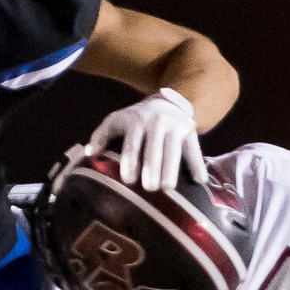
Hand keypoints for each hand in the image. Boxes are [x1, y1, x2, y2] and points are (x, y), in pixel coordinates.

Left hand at [86, 87, 205, 191]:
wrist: (163, 101)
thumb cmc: (134, 119)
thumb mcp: (116, 120)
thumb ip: (101, 135)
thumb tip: (89, 153)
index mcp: (136, 120)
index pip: (132, 142)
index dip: (130, 160)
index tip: (128, 179)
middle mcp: (157, 120)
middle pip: (154, 148)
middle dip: (152, 167)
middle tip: (150, 188)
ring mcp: (175, 125)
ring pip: (173, 149)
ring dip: (171, 168)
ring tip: (168, 189)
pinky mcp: (189, 131)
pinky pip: (193, 148)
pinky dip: (197, 163)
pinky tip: (199, 180)